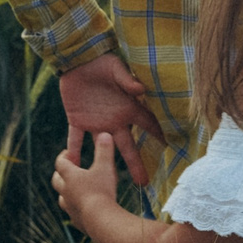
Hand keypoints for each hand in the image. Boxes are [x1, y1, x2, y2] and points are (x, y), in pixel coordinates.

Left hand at [52, 131, 121, 229]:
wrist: (100, 221)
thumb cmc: (102, 191)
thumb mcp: (106, 167)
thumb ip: (105, 150)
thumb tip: (105, 133)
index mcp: (70, 176)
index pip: (60, 163)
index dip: (64, 156)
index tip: (69, 153)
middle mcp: (66, 192)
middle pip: (57, 180)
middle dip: (61, 174)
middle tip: (70, 170)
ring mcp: (69, 208)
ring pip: (62, 198)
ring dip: (66, 193)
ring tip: (75, 191)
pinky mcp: (77, 222)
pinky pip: (72, 214)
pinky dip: (76, 209)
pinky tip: (84, 210)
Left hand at [59, 53, 162, 188]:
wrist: (79, 59)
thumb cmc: (102, 62)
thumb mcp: (116, 69)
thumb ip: (127, 80)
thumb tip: (141, 89)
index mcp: (126, 108)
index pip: (147, 124)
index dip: (158, 135)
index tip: (170, 150)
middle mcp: (113, 120)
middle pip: (127, 146)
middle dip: (135, 163)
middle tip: (143, 182)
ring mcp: (96, 123)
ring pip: (102, 149)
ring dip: (105, 164)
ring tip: (108, 183)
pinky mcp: (77, 120)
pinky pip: (75, 138)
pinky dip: (73, 150)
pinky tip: (72, 164)